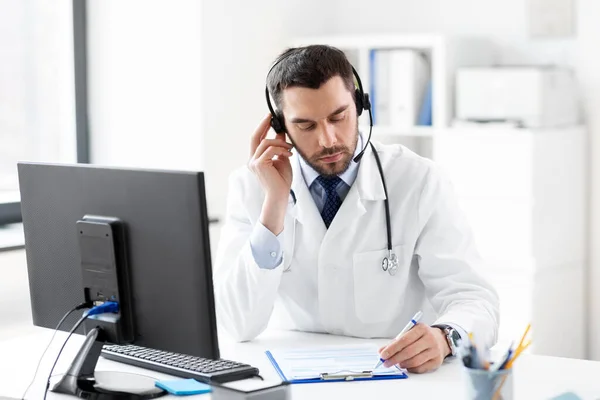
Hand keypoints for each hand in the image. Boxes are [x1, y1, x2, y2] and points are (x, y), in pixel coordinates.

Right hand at [248, 114, 293, 234]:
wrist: (280, 195)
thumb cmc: (281, 180)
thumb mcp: (282, 159)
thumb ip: (280, 146)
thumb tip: (281, 132)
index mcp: (256, 158)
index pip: (257, 139)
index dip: (262, 127)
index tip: (270, 117)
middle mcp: (252, 160)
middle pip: (255, 136)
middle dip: (264, 125)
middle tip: (272, 116)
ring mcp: (254, 162)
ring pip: (266, 142)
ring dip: (280, 143)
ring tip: (290, 149)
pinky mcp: (259, 164)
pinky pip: (270, 150)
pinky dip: (281, 150)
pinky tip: (289, 155)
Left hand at [378, 323, 450, 373]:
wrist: (440, 340)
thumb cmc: (421, 336)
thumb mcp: (409, 333)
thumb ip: (395, 342)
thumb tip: (381, 351)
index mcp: (421, 329)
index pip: (404, 340)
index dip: (392, 348)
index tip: (383, 355)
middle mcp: (430, 339)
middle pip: (409, 351)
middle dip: (395, 358)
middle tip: (386, 363)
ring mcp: (435, 351)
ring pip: (415, 361)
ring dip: (402, 364)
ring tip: (397, 363)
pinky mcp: (437, 361)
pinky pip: (420, 368)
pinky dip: (411, 368)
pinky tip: (406, 366)